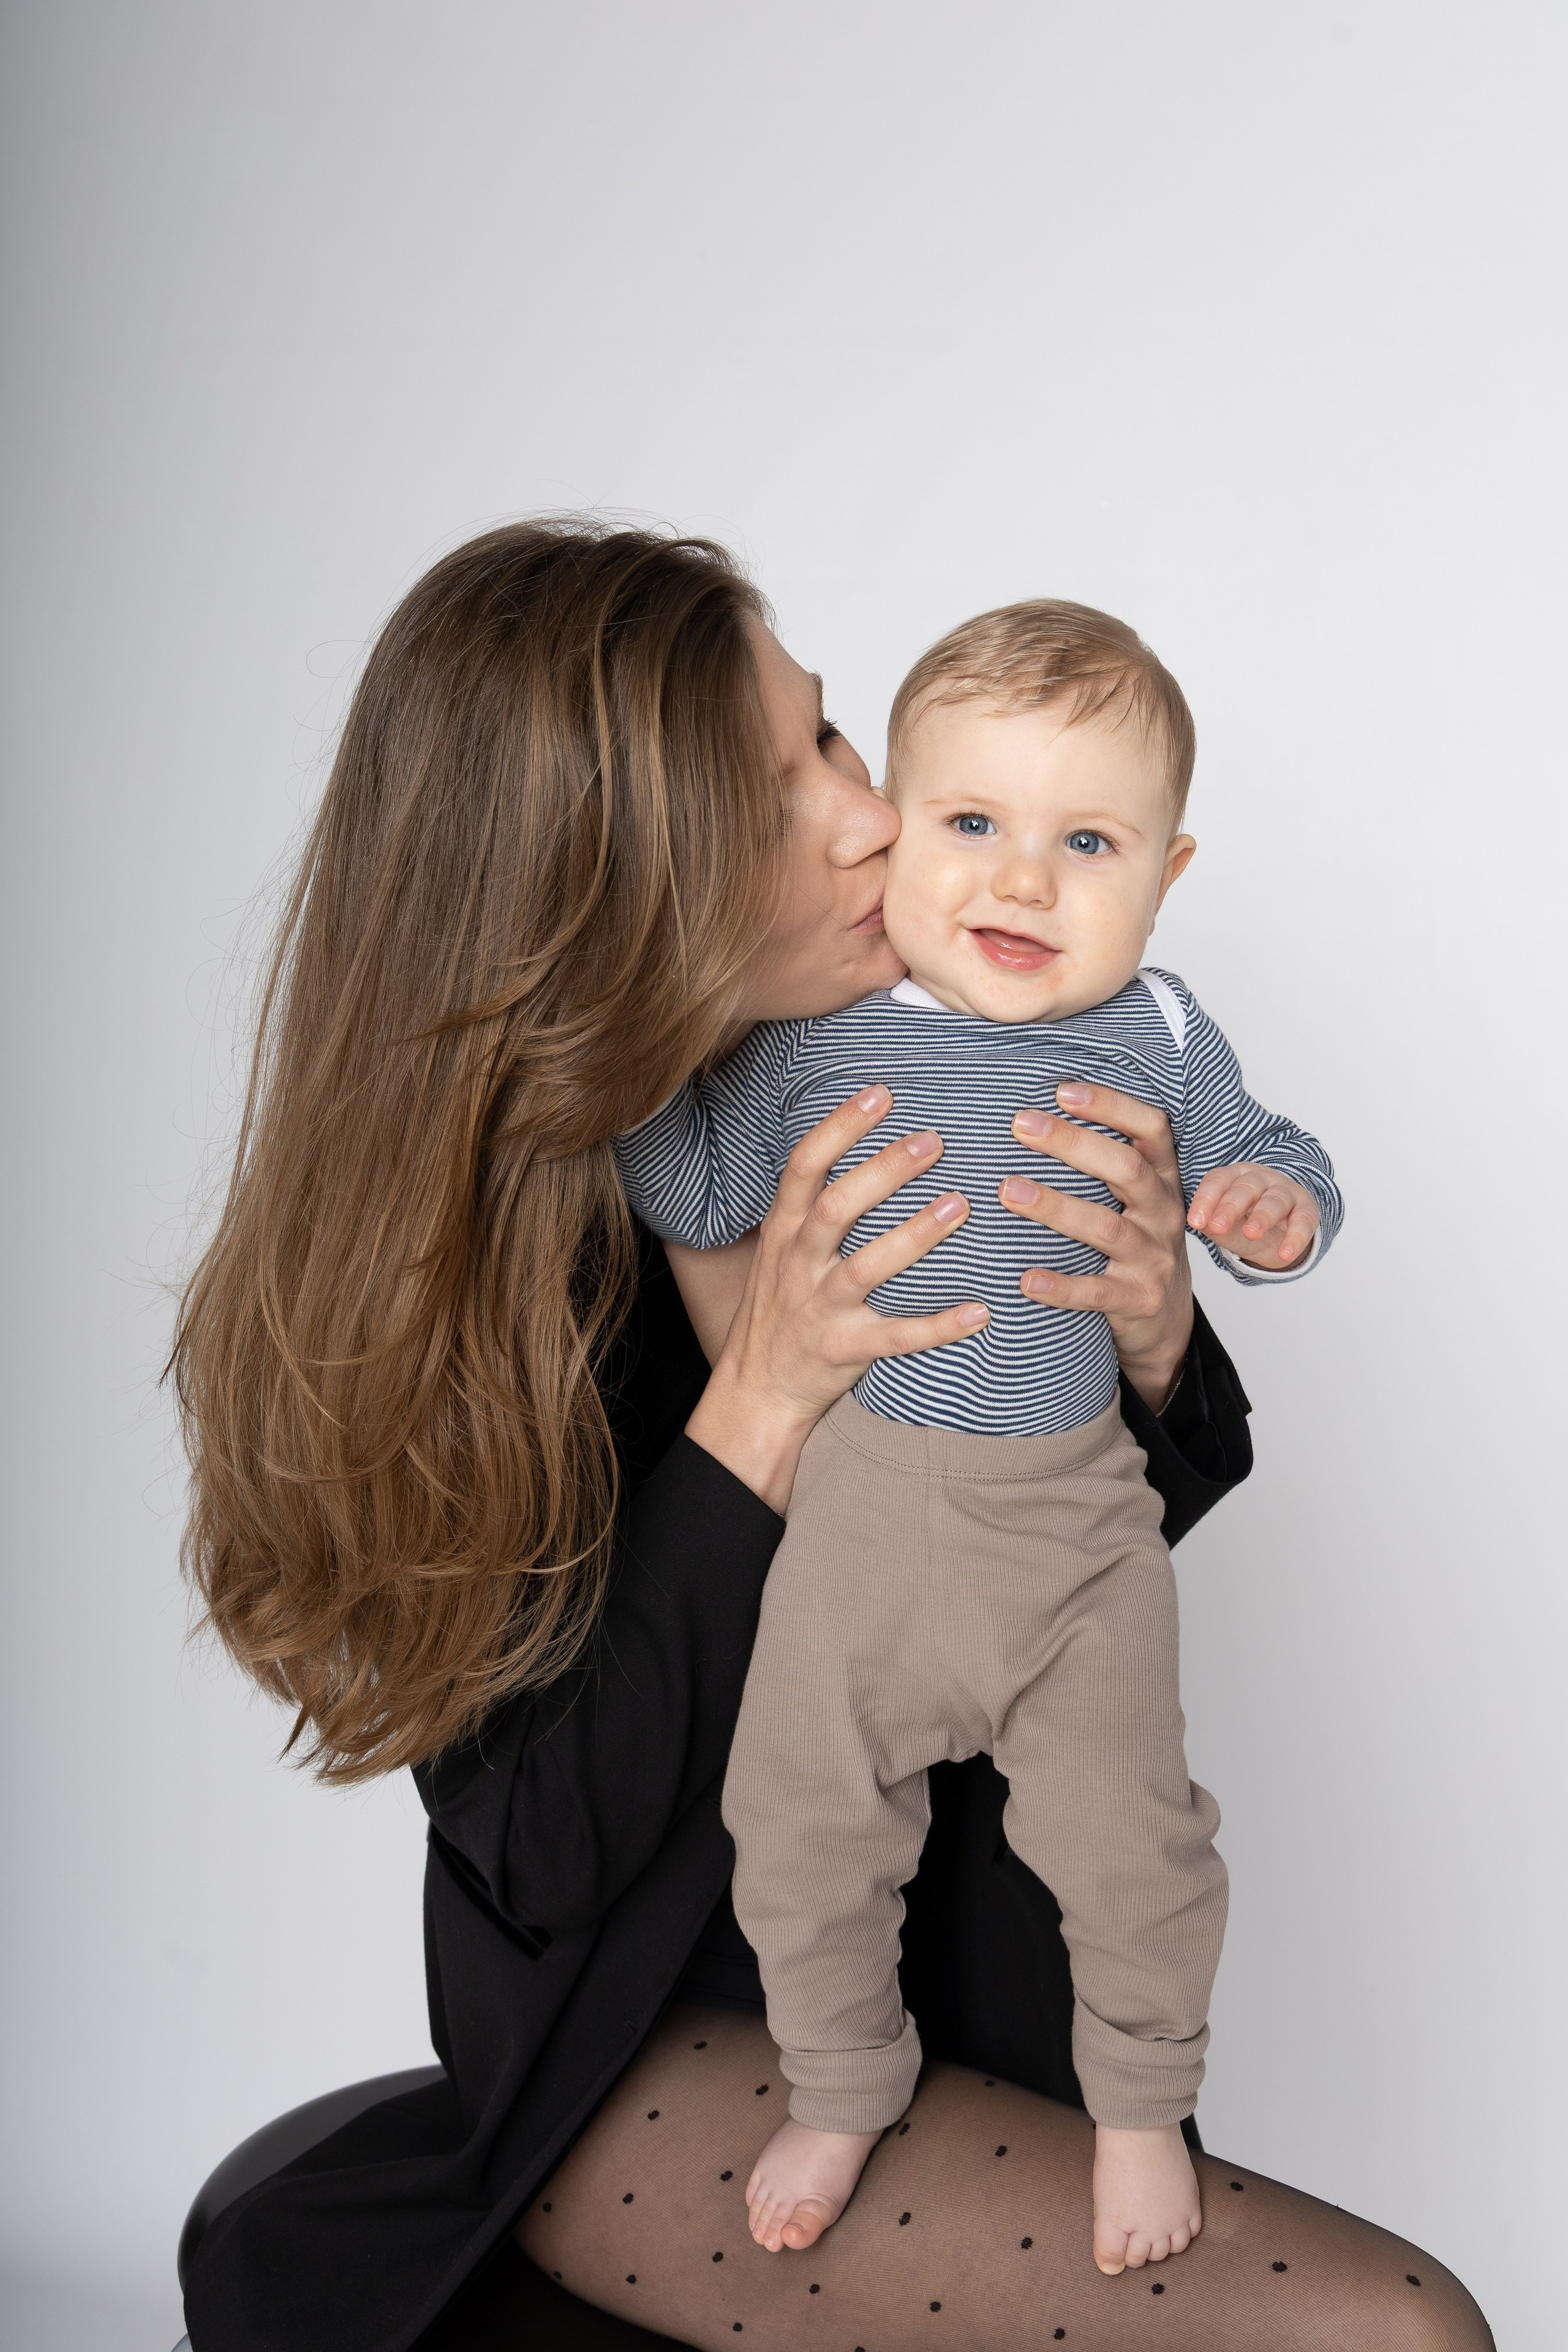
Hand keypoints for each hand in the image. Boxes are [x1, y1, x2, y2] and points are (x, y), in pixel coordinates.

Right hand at [684, 1087, 987, 1511]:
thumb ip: (811, 1205)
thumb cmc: (779, 1308)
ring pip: (866, 1267)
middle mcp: (798, 1265)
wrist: (757, 1391)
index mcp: (782, 1232)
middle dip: (883, 1171)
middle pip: (836, 1207)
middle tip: (933, 1140)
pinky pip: (896, 1337)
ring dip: (913, 1235)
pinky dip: (938, 1326)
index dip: (840, 1127)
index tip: (880, 1094)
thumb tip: (855, 1142)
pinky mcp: (845, 1350)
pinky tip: (979, 1311)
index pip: (804, 1167)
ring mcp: (820, 1308)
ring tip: (959, 1205)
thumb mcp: (779, 1249)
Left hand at [997, 1080, 1193, 1411]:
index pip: (1151, 1129)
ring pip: (1105, 1227)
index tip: (1062, 1090)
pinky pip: (1096, 1292)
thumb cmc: (1135, 1242)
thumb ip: (1103, 1162)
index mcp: (1162, 1179)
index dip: (1111, 1105)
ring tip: (1008, 1190)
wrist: (1165, 1319)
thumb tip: (1035, 1113)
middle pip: (1125, 1168)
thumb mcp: (1133, 1199)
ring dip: (1054, 1206)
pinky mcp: (1138, 1299)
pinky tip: (1025, 1279)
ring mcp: (1153, 1258)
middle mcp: (1163, 1212)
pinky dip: (1060, 1286)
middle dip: (1073, 1143)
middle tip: (1021, 1124)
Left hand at [1186, 1161, 1318, 1270]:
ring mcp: (1285, 1191)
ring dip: (1262, 1216)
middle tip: (1217, 1226)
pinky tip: (1285, 1253)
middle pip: (1245, 1188)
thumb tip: (1198, 1223)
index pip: (1218, 1180)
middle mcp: (1260, 1179)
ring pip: (1275, 1200)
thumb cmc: (1245, 1222)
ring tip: (1251, 1234)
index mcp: (1235, 1176)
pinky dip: (1295, 1237)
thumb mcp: (1225, 1225)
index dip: (1206, 1199)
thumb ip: (1211, 1224)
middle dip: (1230, 1207)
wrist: (1278, 1233)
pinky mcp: (1306, 1209)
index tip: (1196, 1221)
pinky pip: (1303, 1220)